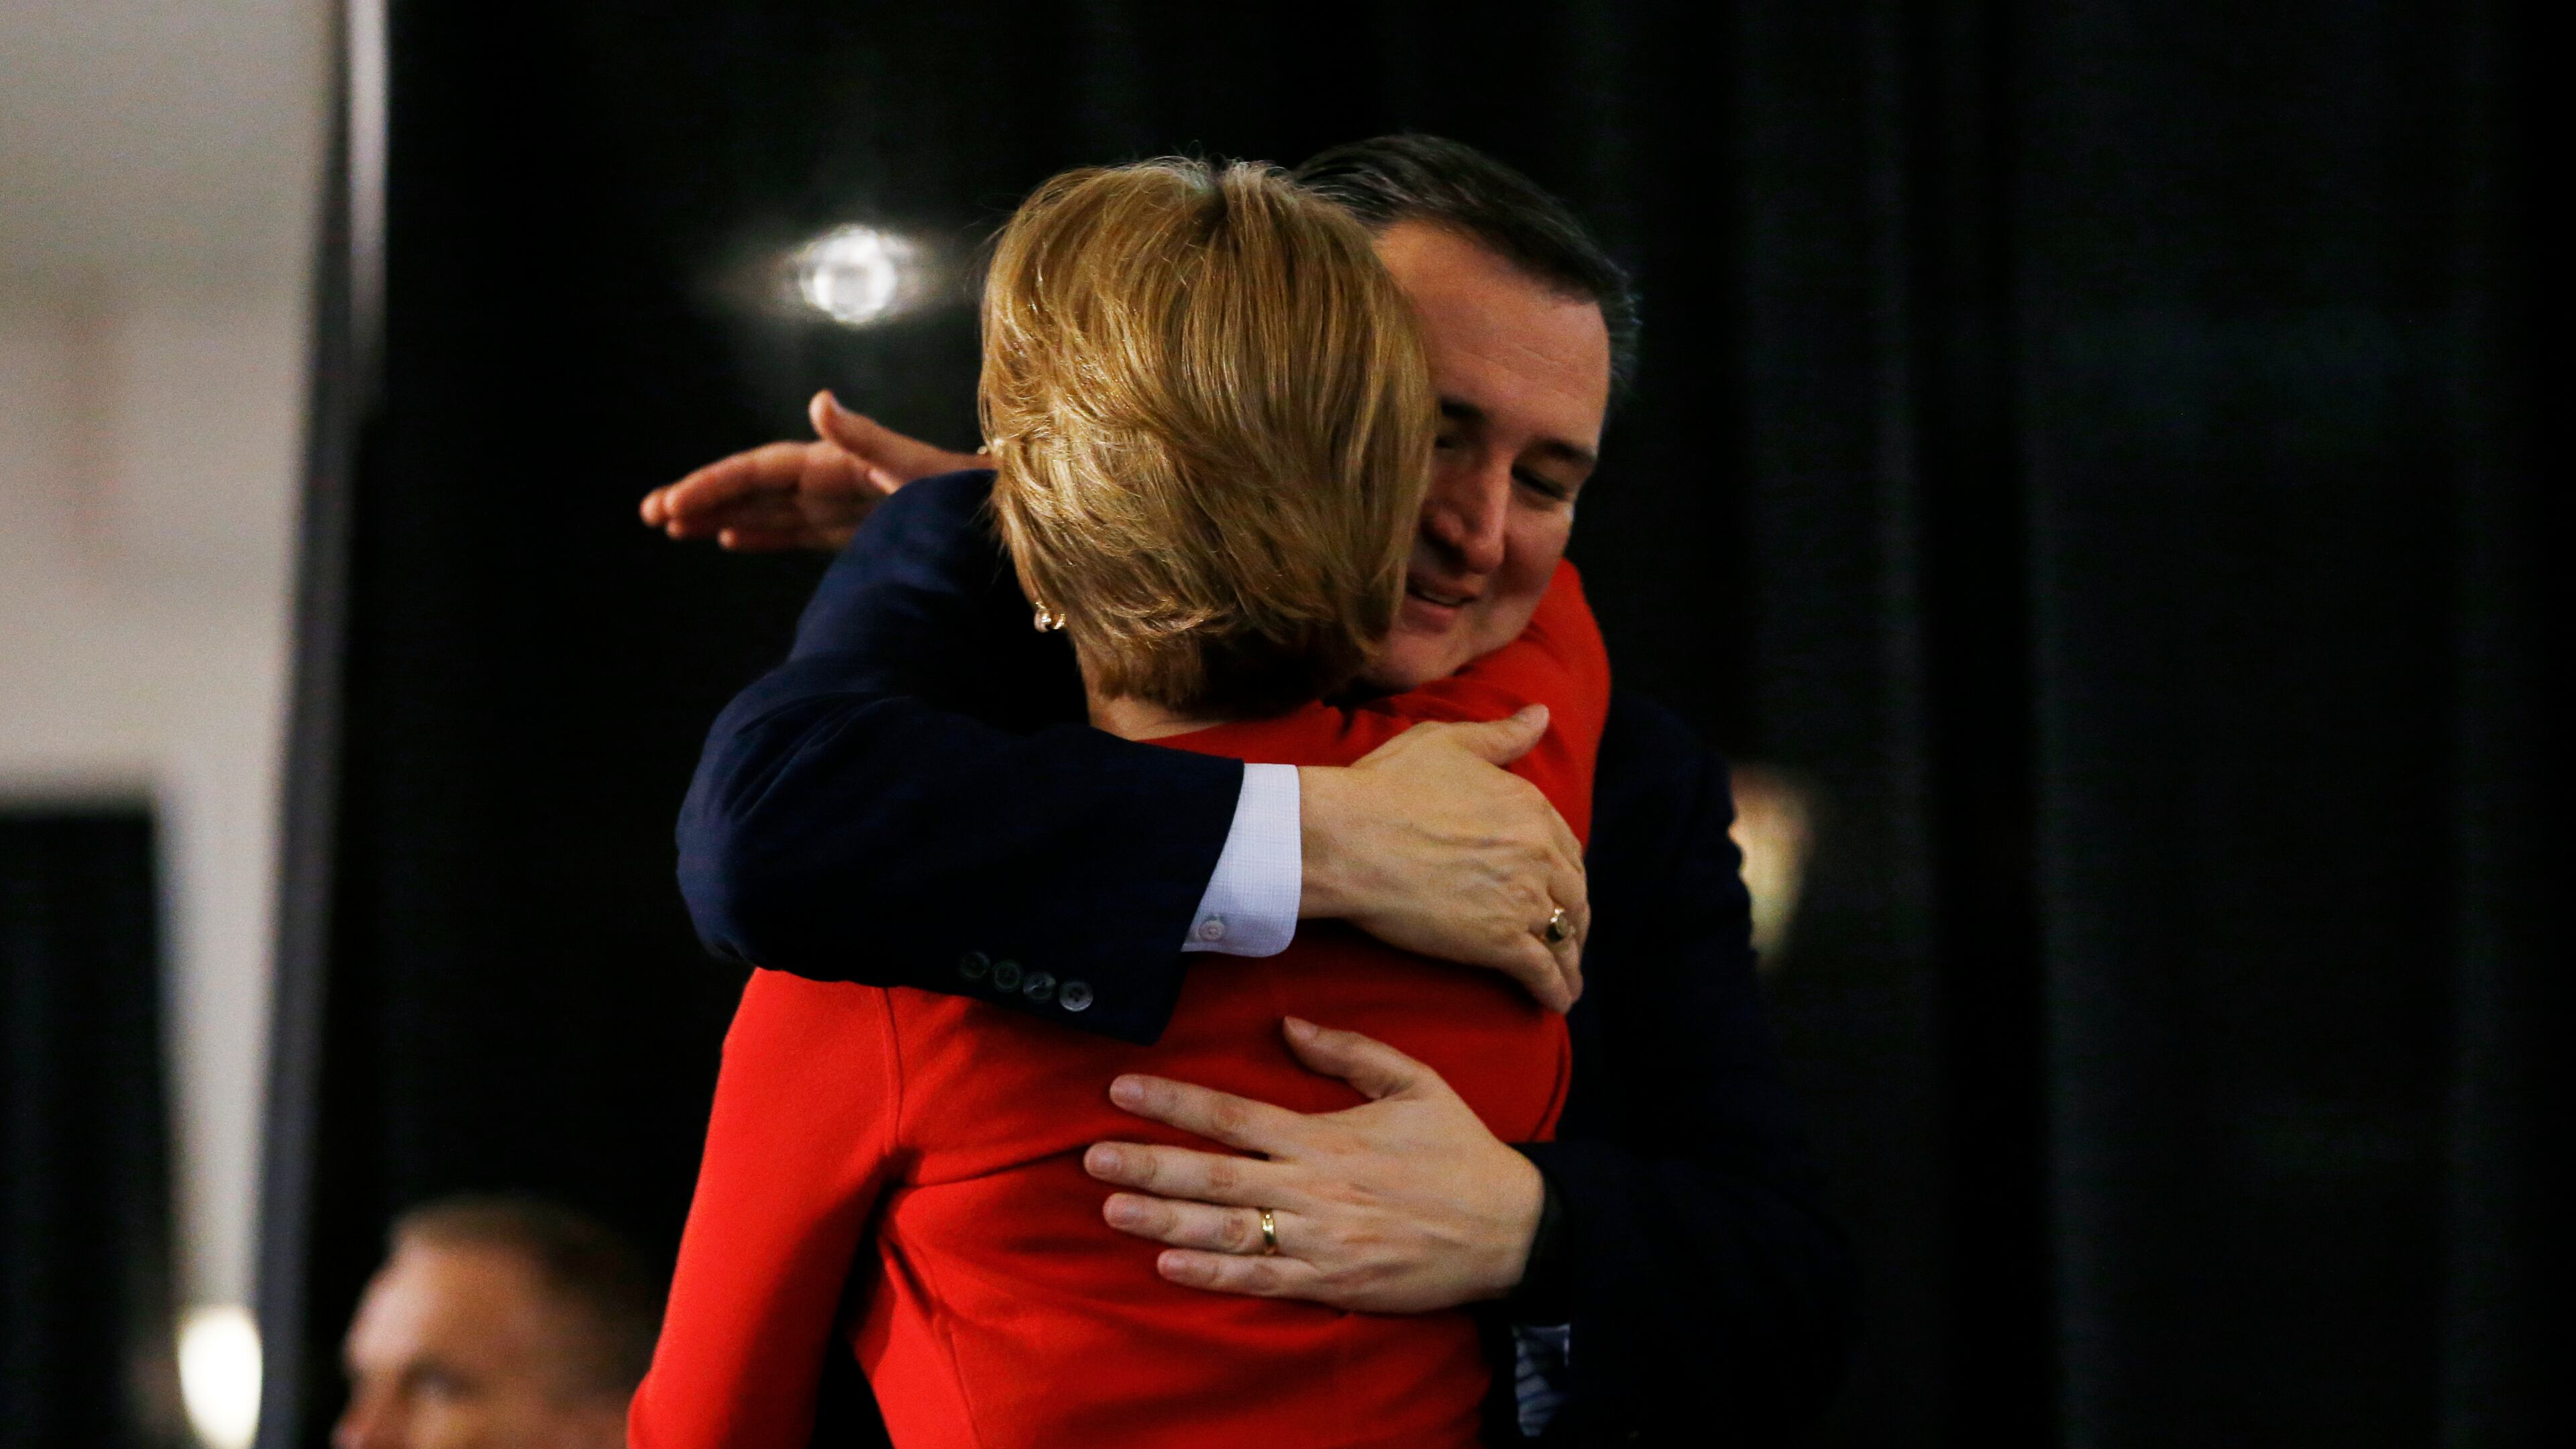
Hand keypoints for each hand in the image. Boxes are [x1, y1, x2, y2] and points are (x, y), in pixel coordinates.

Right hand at [637, 390, 986, 550]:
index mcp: (849, 463)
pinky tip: (733, 540)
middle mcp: (846, 482)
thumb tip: (817, 403)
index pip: (766, 469)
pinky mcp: (870, 535)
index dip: (717, 484)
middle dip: (707, 498)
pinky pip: (805, 532)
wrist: (1024, 537)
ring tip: (676, 528)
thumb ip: (869, 441)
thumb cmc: (978, 503)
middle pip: (761, 487)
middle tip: (652, 516)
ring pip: (775, 511)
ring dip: (726, 515)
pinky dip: (767, 534)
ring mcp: (856, 508)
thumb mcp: (924, 471)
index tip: (672, 506)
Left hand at [1083, 1018, 1544, 1313]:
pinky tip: (1169, 1262)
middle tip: (1091, 1157)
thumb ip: (1349, 1052)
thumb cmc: (1460, 1151)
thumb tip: (1289, 1022)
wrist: (1511, 1229)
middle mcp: (1314, 1188)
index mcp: (1326, 1136)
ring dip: (1165, 1219)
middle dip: (1149, 1164)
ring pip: (1227, 1229)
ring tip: (1112, 1207)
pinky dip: (1214, 1274)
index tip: (1122, 1089)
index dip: (1174, 1101)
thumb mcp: (1415, 1082)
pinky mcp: (1333, 1283)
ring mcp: (1321, 1240)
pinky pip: (1262, 1281)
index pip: (1233, 1115)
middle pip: (1215, 1175)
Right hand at [1297, 705, 1587, 1011]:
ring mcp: (1522, 898)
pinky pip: (1543, 971)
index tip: (1559, 888)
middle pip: (1571, 893)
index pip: (1566, 847)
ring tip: (1567, 977)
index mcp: (1529, 807)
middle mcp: (1537, 852)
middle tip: (1565, 936)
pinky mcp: (1501, 941)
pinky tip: (1558, 1002)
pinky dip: (1557, 989)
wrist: (1348, 837)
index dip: (1565, 872)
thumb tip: (1541, 715)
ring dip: (1569, 959)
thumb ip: (1501, 736)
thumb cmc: (1385, 786)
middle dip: (1572, 918)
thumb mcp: (1447, 743)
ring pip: (1562, 935)